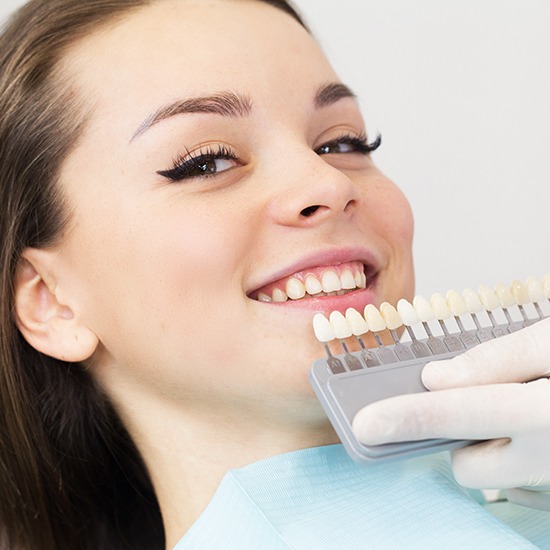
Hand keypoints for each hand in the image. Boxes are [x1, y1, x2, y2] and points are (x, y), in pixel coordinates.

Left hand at [352, 318, 549, 508]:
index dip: (406, 418)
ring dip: (484, 438)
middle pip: (471, 463)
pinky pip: (516, 464)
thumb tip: (438, 378)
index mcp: (545, 414)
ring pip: (493, 466)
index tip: (364, 424)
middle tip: (466, 394)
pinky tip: (523, 405)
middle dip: (456, 435)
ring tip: (509, 397)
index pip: (458, 415)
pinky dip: (506, 440)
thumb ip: (499, 359)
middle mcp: (549, 453)